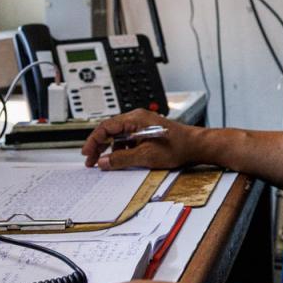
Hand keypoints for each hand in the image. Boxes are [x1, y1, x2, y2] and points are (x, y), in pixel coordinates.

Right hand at [80, 110, 201, 170]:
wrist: (196, 146)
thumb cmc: (177, 147)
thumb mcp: (146, 156)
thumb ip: (122, 159)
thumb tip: (104, 161)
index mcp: (135, 119)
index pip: (106, 127)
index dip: (93, 140)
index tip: (86, 153)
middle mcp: (137, 119)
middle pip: (110, 130)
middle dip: (99, 145)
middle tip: (91, 160)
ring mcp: (142, 125)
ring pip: (118, 135)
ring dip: (110, 148)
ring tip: (105, 163)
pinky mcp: (146, 132)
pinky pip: (127, 139)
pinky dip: (121, 149)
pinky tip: (121, 160)